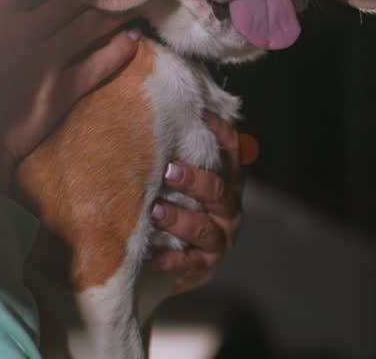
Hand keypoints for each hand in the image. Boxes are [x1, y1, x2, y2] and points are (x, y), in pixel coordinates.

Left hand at [149, 112, 245, 294]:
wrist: (174, 263)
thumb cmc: (173, 207)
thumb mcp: (178, 180)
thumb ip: (172, 153)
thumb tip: (143, 108)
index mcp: (227, 182)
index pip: (232, 152)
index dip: (222, 133)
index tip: (204, 116)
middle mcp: (229, 209)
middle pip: (218, 190)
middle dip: (194, 180)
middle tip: (168, 171)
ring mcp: (220, 239)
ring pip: (204, 228)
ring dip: (180, 219)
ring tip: (156, 211)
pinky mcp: (204, 267)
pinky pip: (186, 262)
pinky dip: (168, 258)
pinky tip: (149, 252)